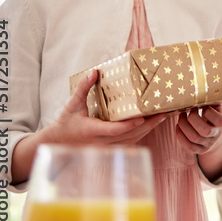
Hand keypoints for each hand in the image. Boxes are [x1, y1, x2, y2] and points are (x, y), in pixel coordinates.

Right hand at [42, 71, 166, 145]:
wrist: (58, 142)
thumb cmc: (66, 122)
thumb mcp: (72, 104)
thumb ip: (83, 88)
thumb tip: (94, 72)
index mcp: (91, 131)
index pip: (113, 130)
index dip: (128, 125)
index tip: (142, 118)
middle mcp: (100, 142)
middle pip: (129, 136)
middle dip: (148, 125)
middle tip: (163, 114)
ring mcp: (106, 147)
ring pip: (132, 141)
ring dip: (148, 130)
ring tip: (162, 117)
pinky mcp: (110, 149)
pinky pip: (129, 143)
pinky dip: (141, 134)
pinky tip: (151, 125)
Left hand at [174, 104, 221, 154]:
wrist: (220, 135)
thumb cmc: (216, 116)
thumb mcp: (218, 108)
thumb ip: (212, 102)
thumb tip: (199, 92)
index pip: (216, 118)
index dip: (206, 109)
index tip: (199, 104)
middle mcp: (217, 135)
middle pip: (204, 130)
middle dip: (192, 118)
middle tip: (187, 110)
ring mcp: (209, 144)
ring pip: (193, 138)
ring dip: (183, 125)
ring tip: (181, 117)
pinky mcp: (200, 150)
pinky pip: (188, 146)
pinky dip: (180, 136)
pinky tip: (178, 126)